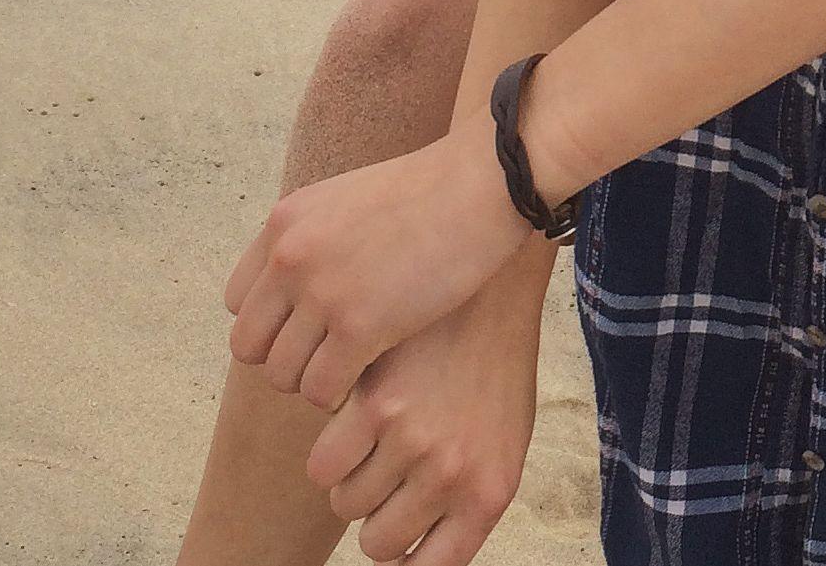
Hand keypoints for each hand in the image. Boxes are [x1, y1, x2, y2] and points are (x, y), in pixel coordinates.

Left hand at [224, 121, 531, 410]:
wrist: (488, 180)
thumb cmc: (435, 190)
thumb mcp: (353, 198)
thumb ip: (316, 238)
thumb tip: (297, 288)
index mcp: (286, 222)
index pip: (239, 302)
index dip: (274, 323)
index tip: (312, 326)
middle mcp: (292, 256)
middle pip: (251, 345)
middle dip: (287, 359)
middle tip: (330, 355)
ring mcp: (324, 291)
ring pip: (282, 375)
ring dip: (313, 381)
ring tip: (352, 370)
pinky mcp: (360, 325)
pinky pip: (320, 388)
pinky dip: (338, 395)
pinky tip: (367, 379)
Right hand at [304, 264, 548, 565]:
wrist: (494, 286)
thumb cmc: (494, 369)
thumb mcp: (502, 441)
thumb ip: (461, 503)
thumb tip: (407, 556)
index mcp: (488, 494)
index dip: (402, 561)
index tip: (389, 542)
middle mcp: (452, 476)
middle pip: (376, 542)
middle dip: (377, 510)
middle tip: (389, 464)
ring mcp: (413, 443)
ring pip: (344, 502)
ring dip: (352, 475)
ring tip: (377, 429)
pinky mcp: (373, 405)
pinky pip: (323, 464)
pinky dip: (332, 446)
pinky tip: (355, 411)